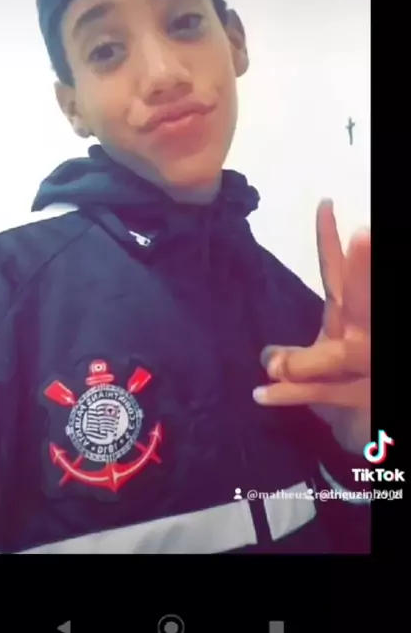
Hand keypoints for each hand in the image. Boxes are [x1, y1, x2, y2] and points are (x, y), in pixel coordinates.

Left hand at [253, 200, 369, 450]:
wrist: (370, 428)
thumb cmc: (348, 386)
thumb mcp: (325, 360)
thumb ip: (295, 355)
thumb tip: (267, 357)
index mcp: (352, 318)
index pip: (341, 273)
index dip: (330, 241)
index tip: (323, 204)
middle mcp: (365, 335)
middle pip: (365, 300)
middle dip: (366, 270)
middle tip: (366, 234)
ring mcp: (367, 367)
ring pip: (340, 355)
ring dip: (305, 360)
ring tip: (272, 363)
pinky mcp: (359, 398)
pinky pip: (323, 393)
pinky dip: (289, 394)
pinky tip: (261, 393)